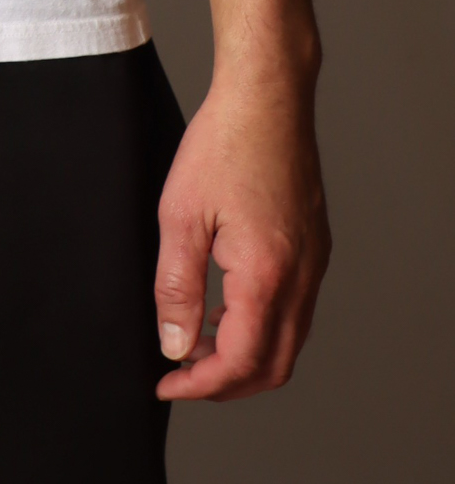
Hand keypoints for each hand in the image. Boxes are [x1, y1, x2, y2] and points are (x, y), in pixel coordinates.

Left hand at [153, 67, 329, 400]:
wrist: (268, 98)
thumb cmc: (223, 145)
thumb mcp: (181, 216)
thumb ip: (176, 287)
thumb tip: (174, 346)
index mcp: (267, 273)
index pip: (241, 361)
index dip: (201, 385)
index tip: (167, 384)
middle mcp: (302, 276)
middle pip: (274, 365)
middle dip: (227, 384)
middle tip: (181, 377)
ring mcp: (314, 263)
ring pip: (288, 340)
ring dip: (244, 355)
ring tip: (196, 342)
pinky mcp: (315, 248)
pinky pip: (294, 309)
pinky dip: (260, 326)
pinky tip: (224, 306)